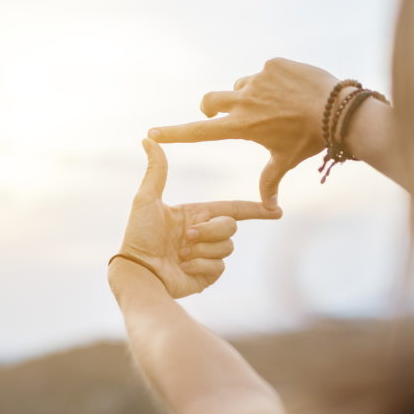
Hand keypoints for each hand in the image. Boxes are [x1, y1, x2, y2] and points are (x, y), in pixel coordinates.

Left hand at [117, 139, 282, 298]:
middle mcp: (205, 234)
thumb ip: (156, 171)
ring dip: (201, 250)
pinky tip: (182, 267)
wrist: (138, 271)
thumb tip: (148, 138)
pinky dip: (199, 265)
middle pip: (230, 226)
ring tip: (180, 254)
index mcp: (197, 215)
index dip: (255, 209)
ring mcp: (207, 256)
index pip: (233, 209)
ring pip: (227, 247)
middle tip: (186, 237)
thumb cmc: (139, 235)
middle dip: (210, 231)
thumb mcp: (147, 199)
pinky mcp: (207, 275)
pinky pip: (219, 266)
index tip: (275, 209)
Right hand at [147, 58, 337, 209]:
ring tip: (276, 105)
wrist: (337, 110)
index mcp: (241, 126)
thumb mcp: (286, 160)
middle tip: (221, 113)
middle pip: (210, 101)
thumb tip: (269, 208)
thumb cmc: (310, 140)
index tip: (152, 133)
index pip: (199, 132)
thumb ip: (270, 181)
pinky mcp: (273, 64)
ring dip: (249, 94)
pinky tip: (293, 91)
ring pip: (241, 85)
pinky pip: (266, 72)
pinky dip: (274, 81)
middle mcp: (243, 100)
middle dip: (211, 107)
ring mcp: (258, 79)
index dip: (174, 133)